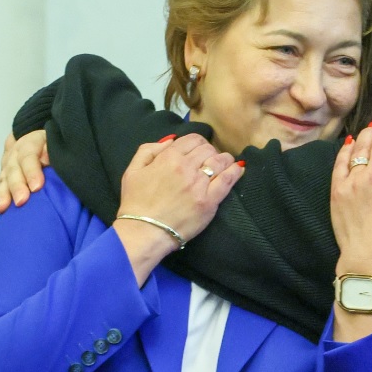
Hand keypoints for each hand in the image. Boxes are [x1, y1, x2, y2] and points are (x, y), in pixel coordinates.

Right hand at [0, 130, 49, 216]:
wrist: (36, 140)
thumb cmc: (51, 145)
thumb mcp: (54, 142)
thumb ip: (51, 150)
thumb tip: (47, 160)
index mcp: (29, 144)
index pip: (28, 157)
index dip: (31, 172)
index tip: (37, 187)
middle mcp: (14, 155)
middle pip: (13, 171)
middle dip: (17, 187)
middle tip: (21, 201)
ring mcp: (7, 166)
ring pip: (4, 180)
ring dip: (4, 196)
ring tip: (4, 209)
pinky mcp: (4, 177)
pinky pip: (1, 189)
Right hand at [114, 134, 243, 283]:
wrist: (144, 232)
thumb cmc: (136, 202)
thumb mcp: (133, 170)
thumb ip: (150, 150)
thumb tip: (172, 140)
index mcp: (168, 158)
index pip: (193, 139)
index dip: (197, 142)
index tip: (199, 149)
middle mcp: (186, 168)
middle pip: (208, 149)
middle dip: (209, 151)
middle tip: (209, 159)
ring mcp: (199, 185)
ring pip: (220, 162)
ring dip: (224, 159)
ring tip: (226, 162)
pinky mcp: (209, 201)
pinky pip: (227, 181)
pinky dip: (235, 172)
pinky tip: (238, 169)